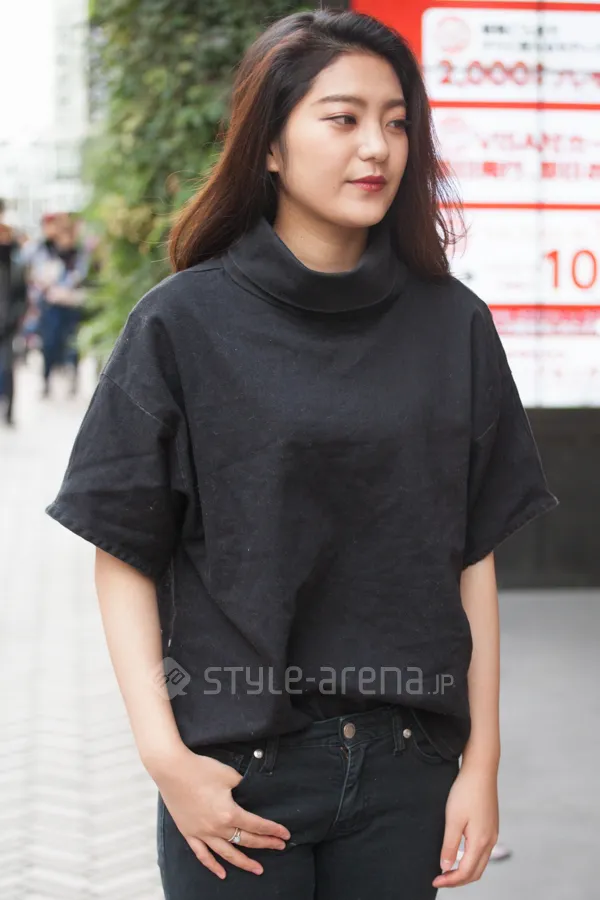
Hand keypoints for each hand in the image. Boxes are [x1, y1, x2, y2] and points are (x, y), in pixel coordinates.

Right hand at [149, 743, 290, 879]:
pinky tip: (222, 873)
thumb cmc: (200, 769)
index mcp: (229, 813)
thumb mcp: (229, 775)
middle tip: (280, 847)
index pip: (257, 825)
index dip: (273, 830)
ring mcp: (202, 833)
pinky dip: (212, 865)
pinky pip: (202, 854)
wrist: (171, 769)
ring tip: (258, 869)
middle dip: (266, 844)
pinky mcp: (189, 833)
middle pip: (246, 840)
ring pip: (227, 854)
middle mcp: (217, 828)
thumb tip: (246, 792)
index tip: (285, 835)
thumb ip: (241, 786)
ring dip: (244, 863)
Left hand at [432, 763, 498, 888]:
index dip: (450, 880)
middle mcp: (490, 841)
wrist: (481, 770)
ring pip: (480, 863)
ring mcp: (492, 834)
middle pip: (475, 872)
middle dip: (458, 880)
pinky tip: (459, 853)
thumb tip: (445, 867)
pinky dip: (470, 859)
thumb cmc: (466, 792)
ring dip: (465, 870)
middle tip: (440, 879)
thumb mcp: (453, 819)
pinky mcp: (491, 826)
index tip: (435, 880)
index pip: (466, 872)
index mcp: (480, 842)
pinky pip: (482, 851)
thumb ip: (449, 845)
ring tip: (447, 869)